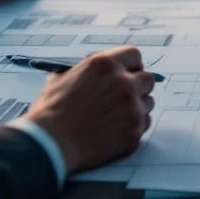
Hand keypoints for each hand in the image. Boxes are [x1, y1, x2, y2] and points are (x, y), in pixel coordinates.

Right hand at [24, 46, 155, 173]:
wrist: (51, 143)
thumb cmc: (51, 112)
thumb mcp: (61, 78)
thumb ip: (83, 72)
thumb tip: (92, 73)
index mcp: (105, 65)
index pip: (134, 55)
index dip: (131, 65)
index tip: (129, 72)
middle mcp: (123, 83)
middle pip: (147, 79)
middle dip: (138, 86)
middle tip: (126, 95)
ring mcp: (132, 107)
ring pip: (148, 102)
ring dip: (137, 107)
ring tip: (117, 115)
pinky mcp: (134, 130)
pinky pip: (145, 123)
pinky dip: (134, 126)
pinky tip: (117, 129)